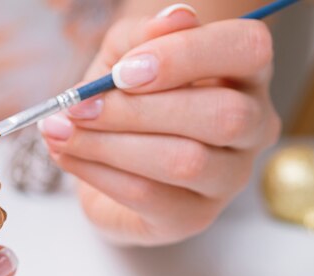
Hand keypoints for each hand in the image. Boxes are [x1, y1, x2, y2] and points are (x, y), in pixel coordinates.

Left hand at [39, 5, 280, 245]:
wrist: (111, 159)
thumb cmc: (127, 99)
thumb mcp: (124, 57)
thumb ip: (143, 38)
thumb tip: (176, 17)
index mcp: (245, 74)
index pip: (247, 50)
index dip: (185, 56)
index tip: (123, 71)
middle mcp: (252, 127)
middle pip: (220, 116)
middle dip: (137, 111)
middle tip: (78, 107)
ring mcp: (228, 178)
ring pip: (185, 161)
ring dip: (109, 145)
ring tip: (60, 132)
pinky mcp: (193, 217)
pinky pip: (149, 196)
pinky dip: (98, 173)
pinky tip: (67, 156)